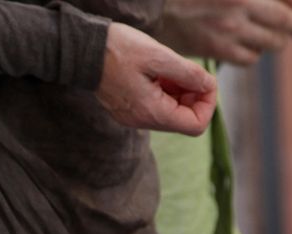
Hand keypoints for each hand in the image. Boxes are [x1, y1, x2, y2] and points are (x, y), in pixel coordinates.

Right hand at [96, 23, 217, 135]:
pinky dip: (165, 91)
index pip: (195, 125)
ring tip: (170, 69)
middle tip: (187, 71)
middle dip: (193, 96)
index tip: (204, 81)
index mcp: (151, 112)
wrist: (83, 50)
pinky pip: (155, 106)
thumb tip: (208, 85)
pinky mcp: (128, 109)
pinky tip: (158, 73)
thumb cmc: (118, 50)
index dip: (207, 104)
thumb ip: (188, 74)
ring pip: (170, 112)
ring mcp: (134, 117)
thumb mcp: (159, 56)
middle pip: (184, 120)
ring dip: (179, 92)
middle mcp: (142, 121)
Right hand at [156, 0, 291, 65]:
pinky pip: (248, 58)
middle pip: (287, 24)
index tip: (291, 5)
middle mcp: (240, 8)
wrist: (150, 4)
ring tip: (271, 36)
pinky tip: (247, 45)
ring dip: (275, 40)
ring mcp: (229, 31)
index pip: (287, 2)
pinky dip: (253, 53)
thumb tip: (287, 2)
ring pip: (271, 44)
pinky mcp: (216, 49)